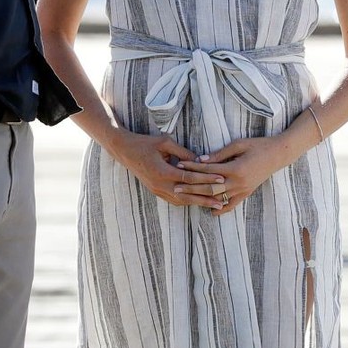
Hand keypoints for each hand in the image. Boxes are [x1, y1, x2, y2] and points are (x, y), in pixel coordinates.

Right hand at [106, 128, 227, 207]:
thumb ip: (183, 152)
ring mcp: (157, 190)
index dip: (206, 179)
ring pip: (181, 201)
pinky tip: (198, 201)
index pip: (189, 178)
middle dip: (206, 198)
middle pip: (188, 195)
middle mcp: (160, 185)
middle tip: (222, 201)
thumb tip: (200, 161)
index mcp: (162, 171)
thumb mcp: (165, 143)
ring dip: (198, 203)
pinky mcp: (156, 191)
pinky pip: (174, 200)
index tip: (221, 179)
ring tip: (215, 205)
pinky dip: (188, 201)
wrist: (124, 151)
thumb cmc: (145, 143)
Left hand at [176, 136, 283, 213]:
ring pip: (218, 197)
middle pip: (209, 187)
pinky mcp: (247, 193)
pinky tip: (210, 211)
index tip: (180, 166)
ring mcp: (243, 190)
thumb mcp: (238, 144)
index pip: (208, 170)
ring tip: (186, 198)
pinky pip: (232, 204)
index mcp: (235, 169)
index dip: (193, 168)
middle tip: (175, 187)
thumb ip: (219, 154)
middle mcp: (238, 183)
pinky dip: (220, 209)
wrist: (278, 154)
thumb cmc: (257, 145)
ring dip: (201, 198)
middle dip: (191, 187)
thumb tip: (201, 160)